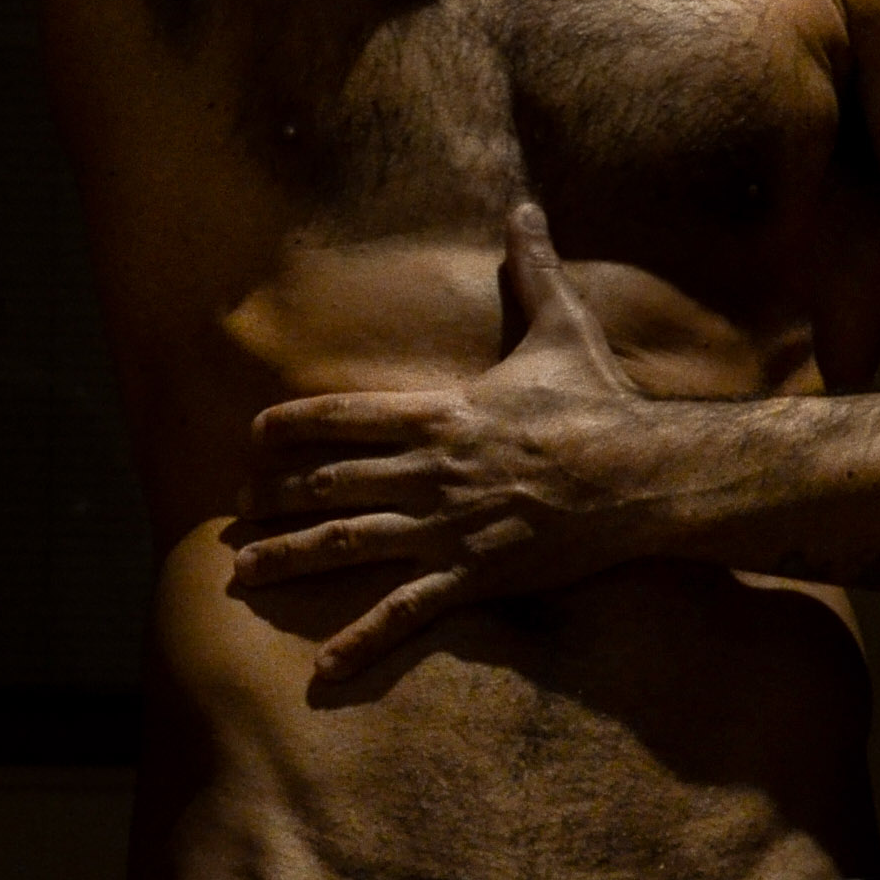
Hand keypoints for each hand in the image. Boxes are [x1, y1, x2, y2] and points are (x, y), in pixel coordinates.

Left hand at [228, 204, 669, 680]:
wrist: (642, 475)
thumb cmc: (601, 402)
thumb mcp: (561, 328)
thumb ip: (532, 270)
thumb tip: (525, 207)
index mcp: (441, 412)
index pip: (343, 415)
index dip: (291, 425)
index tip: (254, 435)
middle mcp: (430, 471)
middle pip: (329, 482)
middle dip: (275, 497)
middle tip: (237, 513)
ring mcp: (447, 527)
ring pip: (348, 544)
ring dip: (289, 559)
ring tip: (242, 574)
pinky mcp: (474, 575)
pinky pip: (405, 612)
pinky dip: (360, 643)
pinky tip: (320, 671)